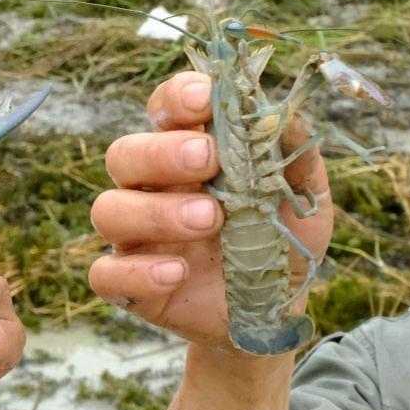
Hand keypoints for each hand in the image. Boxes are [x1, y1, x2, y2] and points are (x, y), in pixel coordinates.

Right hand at [88, 71, 333, 352]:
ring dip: (156, 211)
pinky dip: (137, 272)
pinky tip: (178, 272)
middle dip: (162, 152)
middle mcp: (152, 188)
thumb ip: (294, 155)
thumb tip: (282, 112)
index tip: (205, 99)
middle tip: (208, 160)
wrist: (275, 311)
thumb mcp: (303, 198)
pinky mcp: (129, 285)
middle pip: (124, 154)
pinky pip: (106, 274)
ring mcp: (136, 237)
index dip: (176, 98)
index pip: (164, 111)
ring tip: (209, 219)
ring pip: (108, 209)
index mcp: (187, 154)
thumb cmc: (279, 241)